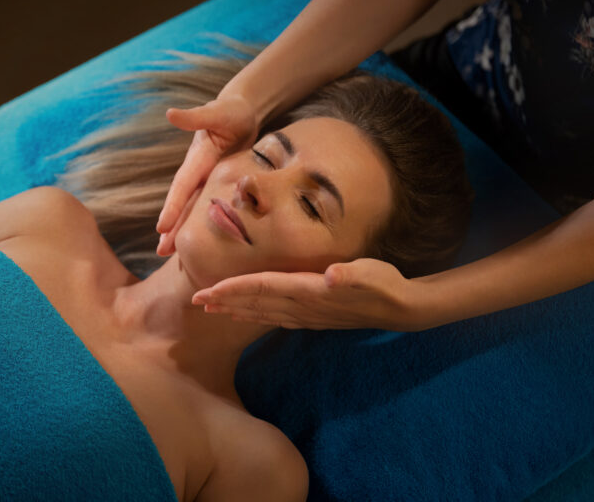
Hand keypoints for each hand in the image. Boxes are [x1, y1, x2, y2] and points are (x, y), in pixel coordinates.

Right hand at [157, 94, 258, 255]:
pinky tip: (199, 242)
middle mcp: (197, 172)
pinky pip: (209, 208)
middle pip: (183, 204)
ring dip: (182, 231)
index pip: (183, 186)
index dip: (173, 207)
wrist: (241, 111)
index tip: (161, 227)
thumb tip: (170, 113)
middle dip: (172, 228)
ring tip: (170, 254)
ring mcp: (207, 180)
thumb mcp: (217, 112)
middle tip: (161, 252)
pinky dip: (201, 224)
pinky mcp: (218, 185)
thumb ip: (196, 116)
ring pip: (193, 210)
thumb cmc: (231, 110)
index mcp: (197, 158)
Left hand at [191, 258, 429, 331]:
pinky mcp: (312, 317)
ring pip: (262, 313)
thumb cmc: (384, 284)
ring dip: (235, 310)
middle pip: (255, 303)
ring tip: (211, 309)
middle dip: (224, 302)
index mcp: (308, 291)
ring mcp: (306, 314)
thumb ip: (351, 275)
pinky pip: (275, 318)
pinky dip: (255, 315)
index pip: (264, 287)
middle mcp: (302, 305)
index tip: (209, 290)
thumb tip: (333, 275)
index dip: (235, 289)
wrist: (398, 309)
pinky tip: (245, 314)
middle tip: (194, 301)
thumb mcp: (370, 274)